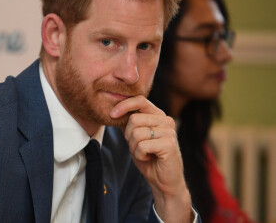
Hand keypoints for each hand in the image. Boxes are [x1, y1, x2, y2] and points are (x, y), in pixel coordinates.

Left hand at [110, 95, 191, 222]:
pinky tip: (149, 158)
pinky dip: (139, 155)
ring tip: (144, 153)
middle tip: (137, 147)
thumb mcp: (135, 137)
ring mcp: (169, 131)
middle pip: (134, 119)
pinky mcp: (169, 144)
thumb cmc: (149, 158)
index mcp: (158, 115)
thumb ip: (129, 123)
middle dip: (129, 136)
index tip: (112, 115)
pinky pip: (142, 146)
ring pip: (136, 133)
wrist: (163, 181)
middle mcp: (166, 120)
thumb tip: (114, 110)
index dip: (124, 105)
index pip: (140, 100)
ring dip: (134, 147)